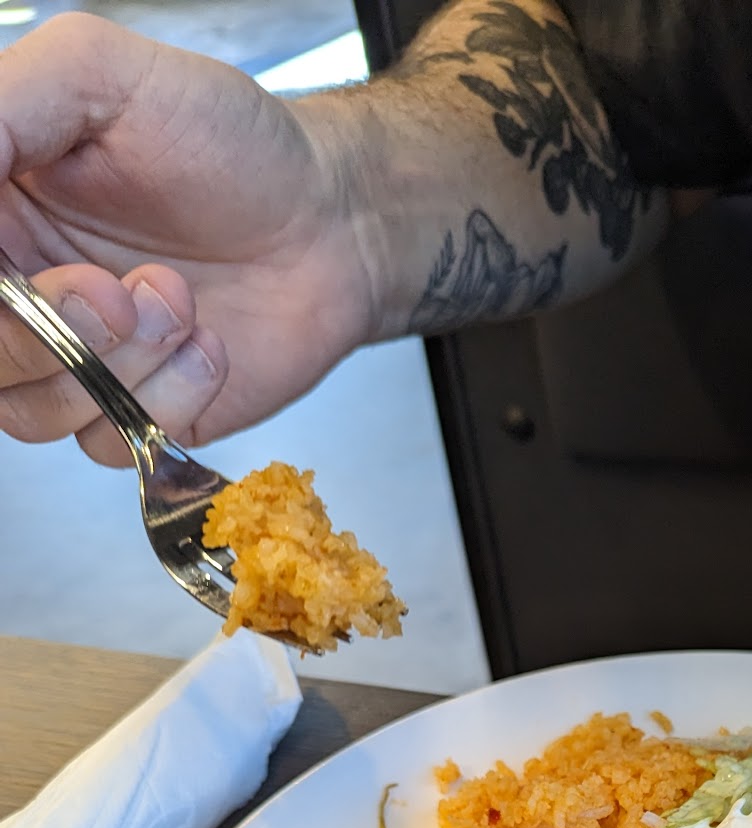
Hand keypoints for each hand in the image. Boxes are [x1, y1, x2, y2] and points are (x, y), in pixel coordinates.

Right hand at [0, 14, 377, 464]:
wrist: (330, 221)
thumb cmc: (228, 142)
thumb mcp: (101, 74)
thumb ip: (6, 106)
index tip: (23, 260)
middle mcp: (20, 291)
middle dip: (46, 332)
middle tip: (119, 289)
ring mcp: (77, 361)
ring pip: (29, 413)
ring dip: (115, 363)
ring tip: (181, 298)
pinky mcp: (138, 414)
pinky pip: (108, 441)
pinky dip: (167, 398)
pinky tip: (210, 344)